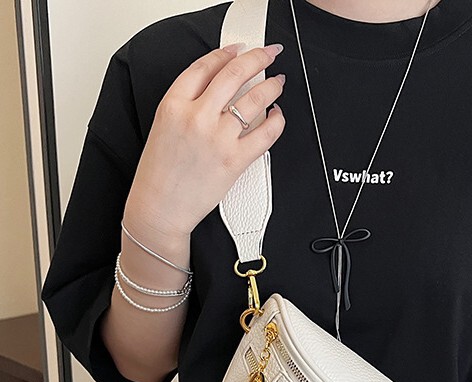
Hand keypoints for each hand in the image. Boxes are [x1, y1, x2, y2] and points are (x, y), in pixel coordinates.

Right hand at [124, 42, 285, 237]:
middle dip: (257, 58)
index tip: (238, 49)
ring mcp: (218, 138)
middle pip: (234, 74)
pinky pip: (266, 133)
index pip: (205, 67)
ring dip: (271, 87)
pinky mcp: (234, 159)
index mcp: (174, 105)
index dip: (226, 53)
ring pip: (254, 100)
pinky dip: (276, 121)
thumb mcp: (163, 126)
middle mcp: (197, 117)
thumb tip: (219, 88)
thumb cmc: (159, 173)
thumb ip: (187, 104)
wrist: (160, 207)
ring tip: (277, 84)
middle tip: (268, 54)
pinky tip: (276, 116)